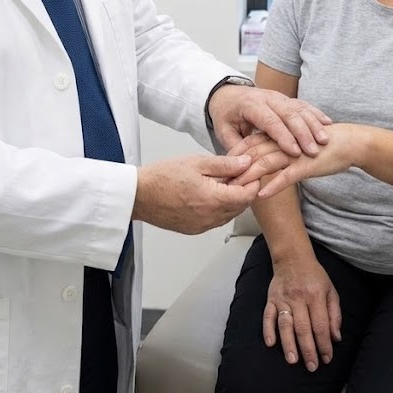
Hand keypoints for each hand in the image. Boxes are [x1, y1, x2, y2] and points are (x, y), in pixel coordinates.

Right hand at [133, 153, 260, 233]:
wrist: (139, 195)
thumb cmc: (163, 177)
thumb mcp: (197, 162)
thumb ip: (225, 164)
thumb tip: (246, 162)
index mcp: (214, 199)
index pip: (247, 195)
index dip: (253, 182)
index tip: (250, 171)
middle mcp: (210, 217)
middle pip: (241, 207)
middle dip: (243, 191)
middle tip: (236, 174)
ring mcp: (202, 226)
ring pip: (229, 215)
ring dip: (231, 200)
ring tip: (221, 183)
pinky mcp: (194, 230)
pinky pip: (215, 221)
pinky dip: (219, 209)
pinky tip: (209, 195)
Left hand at [209, 85, 331, 158]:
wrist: (227, 92)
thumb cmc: (227, 114)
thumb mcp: (224, 130)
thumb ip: (235, 146)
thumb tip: (241, 168)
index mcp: (251, 105)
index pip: (269, 120)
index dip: (282, 136)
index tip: (294, 151)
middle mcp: (268, 99)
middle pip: (288, 114)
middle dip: (302, 132)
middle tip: (313, 150)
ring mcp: (280, 99)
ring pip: (299, 110)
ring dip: (312, 126)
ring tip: (322, 142)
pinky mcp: (287, 101)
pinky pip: (304, 106)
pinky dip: (315, 115)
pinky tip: (326, 125)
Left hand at [230, 125, 362, 197]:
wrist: (349, 142)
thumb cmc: (319, 143)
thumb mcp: (292, 143)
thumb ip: (275, 147)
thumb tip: (256, 160)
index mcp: (277, 130)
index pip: (249, 141)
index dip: (234, 155)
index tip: (221, 169)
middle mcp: (283, 137)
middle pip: (253, 152)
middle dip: (236, 168)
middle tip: (221, 183)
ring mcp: (294, 150)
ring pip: (266, 162)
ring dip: (249, 177)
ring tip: (235, 191)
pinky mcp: (306, 162)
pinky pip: (286, 174)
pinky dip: (273, 184)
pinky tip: (261, 194)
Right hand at [264, 247, 341, 370]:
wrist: (292, 257)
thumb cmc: (314, 276)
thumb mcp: (330, 290)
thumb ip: (334, 314)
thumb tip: (336, 338)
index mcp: (315, 296)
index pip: (320, 325)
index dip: (324, 344)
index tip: (327, 359)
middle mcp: (298, 298)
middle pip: (303, 328)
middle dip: (308, 350)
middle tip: (312, 367)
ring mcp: (283, 298)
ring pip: (285, 324)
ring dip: (288, 344)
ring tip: (293, 361)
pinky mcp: (271, 298)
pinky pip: (267, 315)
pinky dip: (268, 329)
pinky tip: (270, 343)